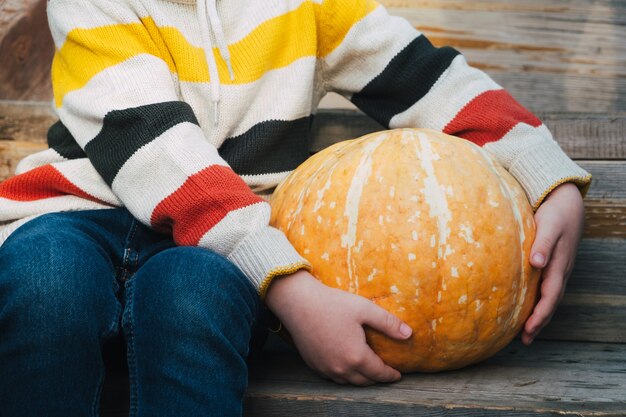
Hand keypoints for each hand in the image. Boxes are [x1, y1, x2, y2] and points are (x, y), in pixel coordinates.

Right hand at [264, 270, 411, 385]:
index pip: (379, 373)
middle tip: (386, 374)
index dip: (391, 375)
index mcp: (356, 356)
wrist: (298, 303)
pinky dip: (344, 376)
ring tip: (369, 372)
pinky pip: (333, 377)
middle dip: (377, 379)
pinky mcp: (314, 364)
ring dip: (361, 379)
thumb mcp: (364, 309)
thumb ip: (388, 323)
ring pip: (348, 381)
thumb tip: (409, 334)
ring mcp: (325, 368)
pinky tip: (347, 366)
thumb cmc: (332, 304)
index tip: (398, 374)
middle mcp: (341, 367)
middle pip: (365, 381)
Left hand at [522, 182, 583, 344]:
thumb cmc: (555, 213)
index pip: (549, 296)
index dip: (540, 315)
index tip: (528, 330)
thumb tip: (537, 262)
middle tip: (524, 341)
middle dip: (539, 323)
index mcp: (558, 265)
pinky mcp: (553, 265)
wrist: (566, 202)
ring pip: (549, 298)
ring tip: (525, 334)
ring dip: (539, 316)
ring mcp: (558, 269)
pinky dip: (539, 303)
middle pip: (550, 303)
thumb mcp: (548, 225)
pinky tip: (527, 309)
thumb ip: (542, 243)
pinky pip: (547, 289)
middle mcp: (560, 271)